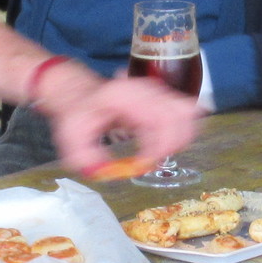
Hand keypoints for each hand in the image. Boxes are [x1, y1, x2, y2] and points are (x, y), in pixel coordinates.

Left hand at [35, 58, 198, 176]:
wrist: (81, 95)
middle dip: (174, 144)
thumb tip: (105, 172)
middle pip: (182, 114)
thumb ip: (86, 158)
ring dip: (180, 139)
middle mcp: (145, 89)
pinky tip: (162, 144)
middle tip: (154, 161)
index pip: (160, 116)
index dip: (160, 145)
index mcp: (124, 95)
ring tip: (158, 152)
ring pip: (188, 113)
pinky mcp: (162, 99)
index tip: (145, 164)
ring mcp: (157, 92)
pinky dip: (180, 133)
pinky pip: (185, 114)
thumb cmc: (78, 115)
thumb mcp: (72, 138)